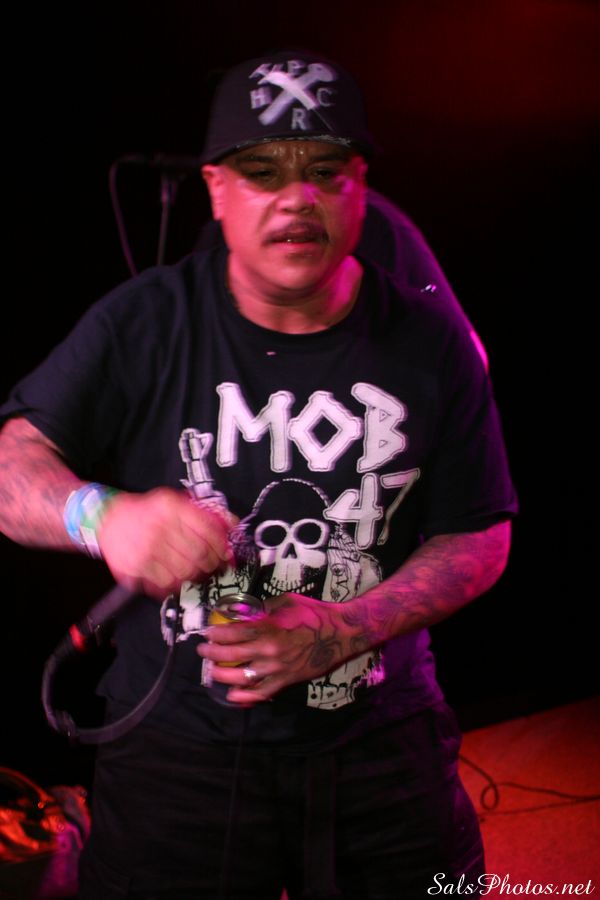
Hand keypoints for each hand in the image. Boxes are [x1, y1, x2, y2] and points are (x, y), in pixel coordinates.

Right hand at [98, 487, 236, 597]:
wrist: (106, 518)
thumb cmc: (144, 512)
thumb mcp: (173, 502)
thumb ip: (202, 511)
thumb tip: (233, 523)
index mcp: (170, 508)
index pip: (207, 530)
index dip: (221, 545)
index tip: (225, 552)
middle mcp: (158, 528)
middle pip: (199, 554)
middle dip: (212, 563)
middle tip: (214, 566)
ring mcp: (144, 550)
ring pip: (184, 572)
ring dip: (195, 576)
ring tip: (195, 572)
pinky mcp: (133, 568)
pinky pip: (163, 584)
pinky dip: (174, 585)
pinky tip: (176, 578)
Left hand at [197, 592, 348, 704]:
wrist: (340, 634)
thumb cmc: (314, 613)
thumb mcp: (286, 602)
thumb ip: (264, 609)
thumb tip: (244, 613)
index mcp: (269, 628)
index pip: (234, 632)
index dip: (216, 634)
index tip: (206, 633)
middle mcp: (269, 650)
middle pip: (232, 654)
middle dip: (212, 653)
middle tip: (203, 651)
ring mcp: (277, 668)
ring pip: (242, 676)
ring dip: (223, 675)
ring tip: (213, 671)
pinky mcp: (286, 681)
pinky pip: (261, 693)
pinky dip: (245, 697)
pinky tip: (232, 695)